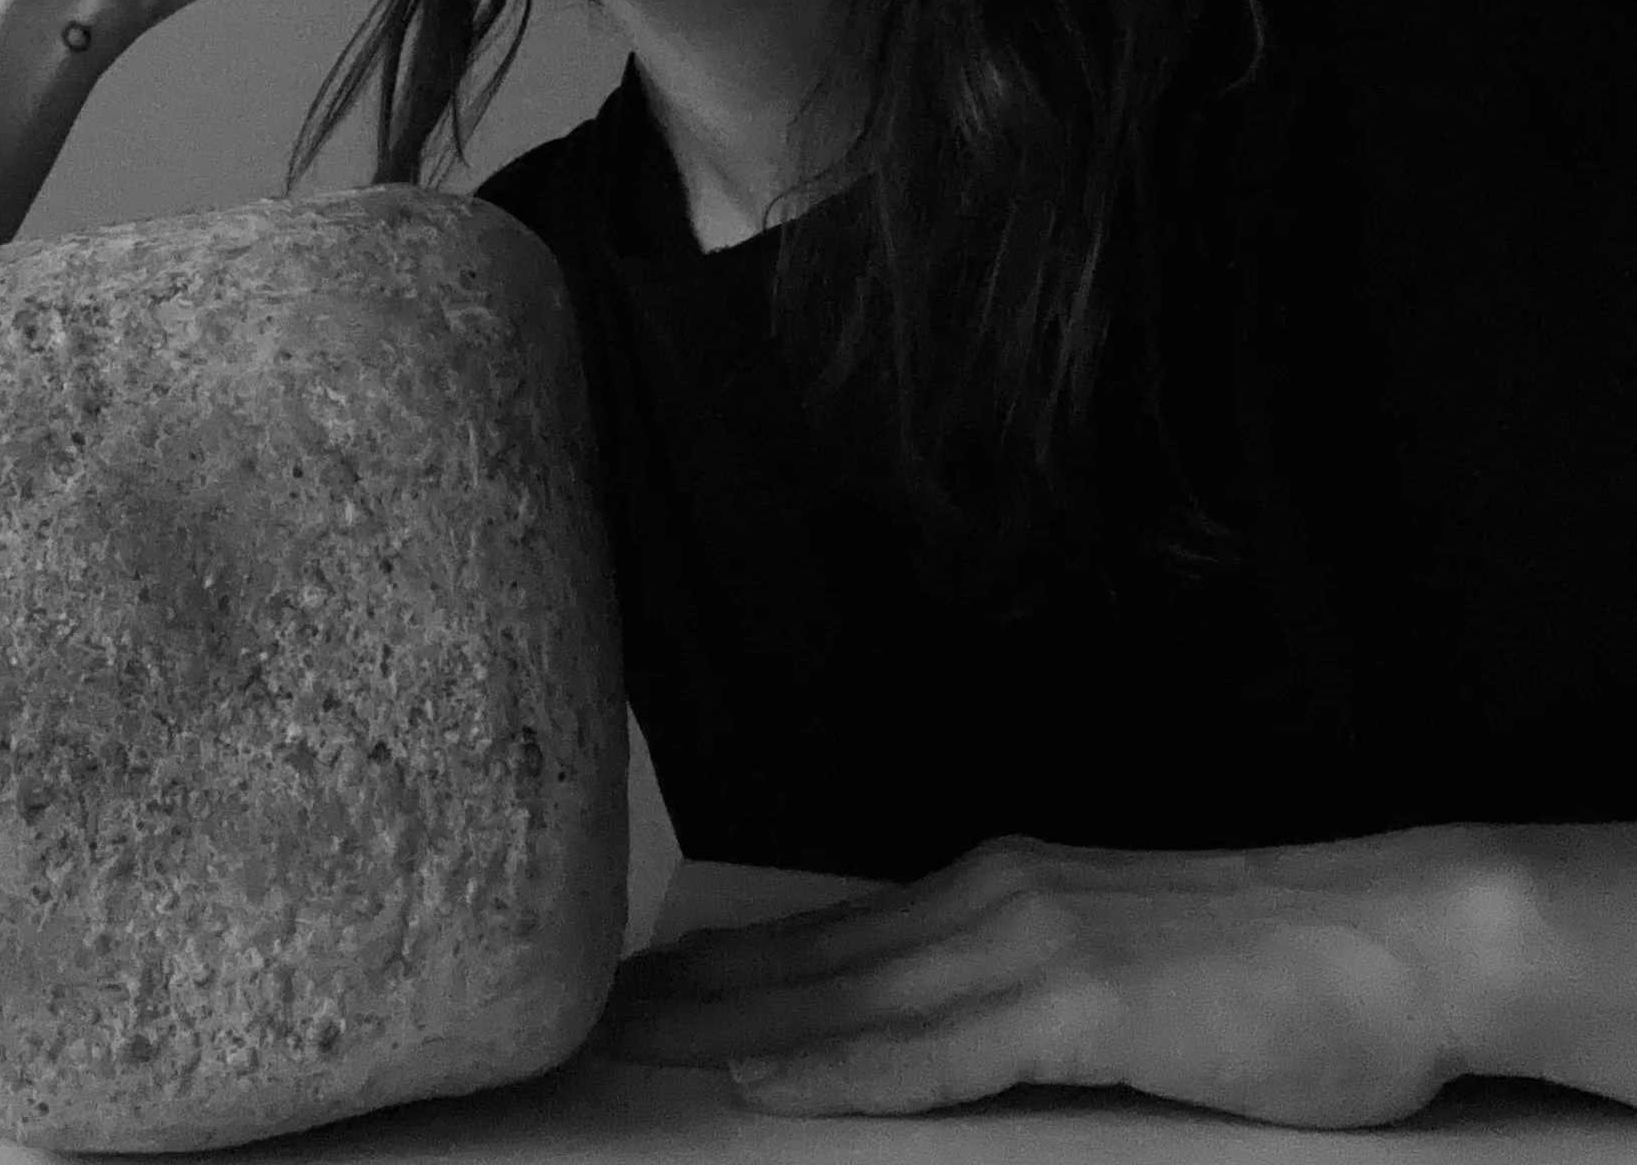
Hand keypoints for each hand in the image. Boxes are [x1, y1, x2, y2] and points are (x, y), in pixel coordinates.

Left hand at [591, 825, 1522, 1127]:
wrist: (1400, 936)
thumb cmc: (1279, 974)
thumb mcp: (1124, 979)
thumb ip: (1028, 1001)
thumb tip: (949, 1039)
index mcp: (999, 896)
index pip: (833, 942)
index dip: (727, 971)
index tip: (636, 994)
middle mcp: (993, 901)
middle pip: (810, 964)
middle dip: (690, 997)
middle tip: (584, 1021)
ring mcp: (1032, 945)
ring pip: (846, 1003)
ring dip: (728, 1034)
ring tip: (628, 1054)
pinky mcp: (1081, 1002)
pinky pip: (935, 1053)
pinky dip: (840, 1072)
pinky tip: (766, 1089)